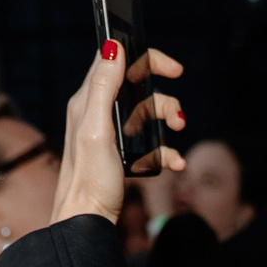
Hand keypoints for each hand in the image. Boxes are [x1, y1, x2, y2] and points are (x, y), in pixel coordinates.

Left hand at [50, 42, 183, 226]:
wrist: (86, 221)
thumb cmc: (88, 179)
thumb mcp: (96, 128)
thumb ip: (104, 86)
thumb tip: (113, 45)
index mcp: (88, 101)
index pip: (116, 61)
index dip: (145, 57)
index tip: (171, 68)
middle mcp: (98, 112)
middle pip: (138, 86)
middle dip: (163, 95)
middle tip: (180, 108)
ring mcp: (111, 133)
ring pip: (148, 113)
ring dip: (168, 121)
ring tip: (179, 133)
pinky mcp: (121, 154)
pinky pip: (150, 143)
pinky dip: (165, 150)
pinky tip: (175, 163)